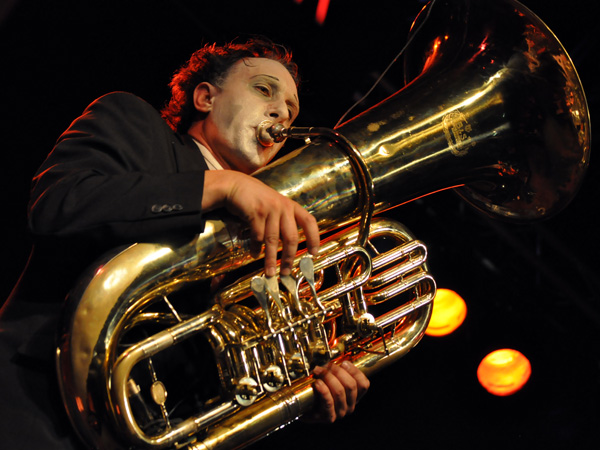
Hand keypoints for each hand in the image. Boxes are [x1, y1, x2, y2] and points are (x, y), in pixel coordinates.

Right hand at [202, 170, 319, 275]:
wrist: (235, 185)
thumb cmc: (256, 199)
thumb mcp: (274, 206)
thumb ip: (282, 221)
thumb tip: (288, 247)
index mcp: (291, 206)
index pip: (309, 221)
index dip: (314, 237)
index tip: (314, 253)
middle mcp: (283, 207)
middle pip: (291, 237)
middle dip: (289, 257)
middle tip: (286, 272)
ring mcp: (270, 209)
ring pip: (273, 240)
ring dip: (271, 259)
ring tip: (270, 272)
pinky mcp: (256, 213)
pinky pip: (257, 236)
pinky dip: (256, 248)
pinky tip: (254, 254)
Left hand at [305, 360, 369, 422]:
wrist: (303, 409)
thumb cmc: (318, 392)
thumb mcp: (331, 380)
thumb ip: (336, 372)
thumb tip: (335, 360)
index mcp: (354, 396)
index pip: (364, 384)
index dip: (355, 371)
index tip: (344, 362)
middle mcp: (350, 405)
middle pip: (351, 385)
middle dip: (338, 372)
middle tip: (326, 365)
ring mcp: (340, 412)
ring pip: (339, 391)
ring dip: (328, 378)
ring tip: (318, 371)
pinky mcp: (329, 417)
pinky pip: (329, 402)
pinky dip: (323, 390)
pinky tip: (317, 383)